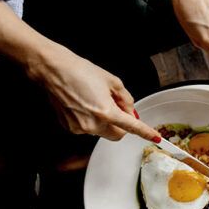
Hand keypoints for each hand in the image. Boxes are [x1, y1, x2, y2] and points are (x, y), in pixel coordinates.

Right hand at [26, 44, 160, 141]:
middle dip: (122, 125)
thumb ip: (126, 99)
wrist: (53, 70)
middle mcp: (92, 124)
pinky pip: (88, 128)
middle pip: (118, 134)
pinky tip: (85, 104)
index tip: (155, 137)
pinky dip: (92, 120)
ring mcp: (79, 128)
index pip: (132, 127)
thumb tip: (130, 111)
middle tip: (118, 108)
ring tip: (96, 100)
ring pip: (103, 131)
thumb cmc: (80, 71)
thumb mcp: (112, 81)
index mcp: (106, 112)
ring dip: (106, 122)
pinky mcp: (70, 127)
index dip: (145, 132)